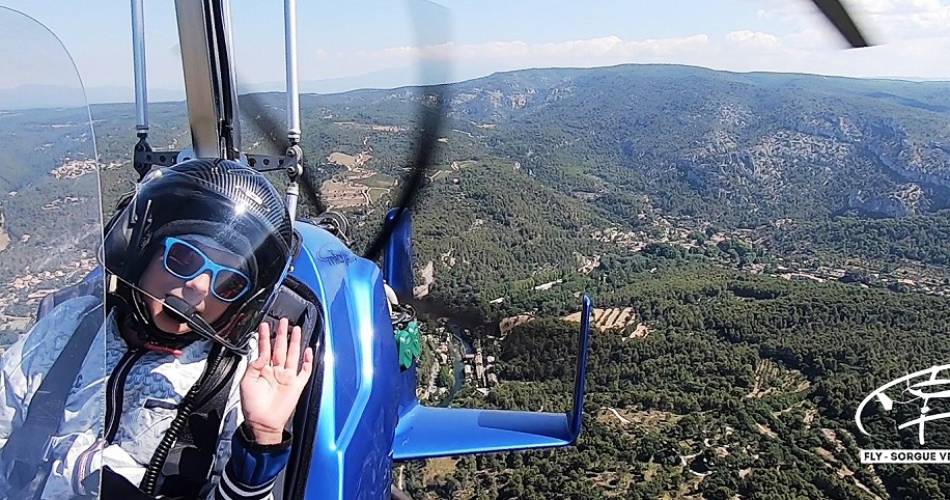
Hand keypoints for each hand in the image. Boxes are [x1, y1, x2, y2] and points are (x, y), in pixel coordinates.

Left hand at [240, 318, 313, 444]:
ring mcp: (287, 377)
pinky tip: (308, 351)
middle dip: (281, 334)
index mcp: (263, 370)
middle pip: (280, 348)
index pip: (265, 349)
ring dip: (295, 342)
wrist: (262, 424)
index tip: (264, 325)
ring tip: (296, 329)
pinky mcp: (297, 385)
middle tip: (283, 321)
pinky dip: (307, 361)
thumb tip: (261, 354)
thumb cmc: (253, 407)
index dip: (264, 337)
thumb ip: (253, 366)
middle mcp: (276, 371)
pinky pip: (305, 371)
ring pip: (293, 355)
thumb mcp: (246, 383)